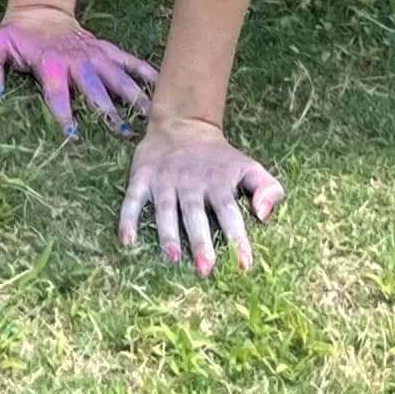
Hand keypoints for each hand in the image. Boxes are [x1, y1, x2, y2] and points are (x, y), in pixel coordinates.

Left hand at [0, 7, 155, 135]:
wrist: (39, 13)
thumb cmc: (16, 36)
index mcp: (50, 64)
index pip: (56, 92)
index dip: (63, 112)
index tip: (73, 134)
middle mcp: (76, 61)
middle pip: (94, 88)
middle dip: (107, 110)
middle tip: (122, 131)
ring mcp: (94, 55)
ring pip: (116, 76)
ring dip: (132, 95)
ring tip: (148, 115)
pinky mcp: (105, 50)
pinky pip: (128, 60)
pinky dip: (144, 70)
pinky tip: (161, 84)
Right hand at [119, 116, 280, 276]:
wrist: (183, 123)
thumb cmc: (220, 159)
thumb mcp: (249, 167)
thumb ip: (267, 188)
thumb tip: (264, 215)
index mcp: (218, 182)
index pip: (230, 212)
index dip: (237, 237)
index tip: (244, 265)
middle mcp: (191, 182)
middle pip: (195, 214)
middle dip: (200, 241)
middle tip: (206, 270)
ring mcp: (164, 180)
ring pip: (166, 209)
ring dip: (168, 234)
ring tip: (173, 258)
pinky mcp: (142, 177)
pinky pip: (133, 199)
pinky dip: (128, 219)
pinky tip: (127, 241)